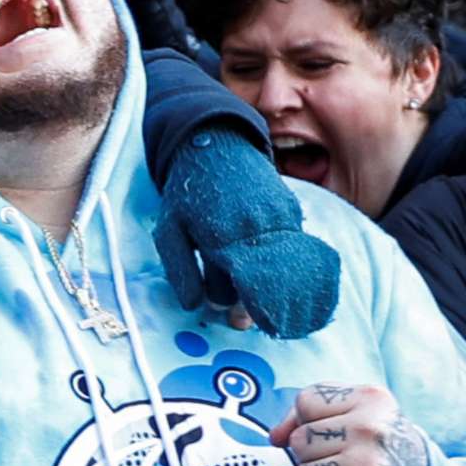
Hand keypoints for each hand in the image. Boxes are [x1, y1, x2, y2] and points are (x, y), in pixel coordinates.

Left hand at [153, 127, 341, 337]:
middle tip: (241, 320)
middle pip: (258, 290)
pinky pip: (296, 255)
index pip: (225, 293)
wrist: (217, 145)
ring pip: (283, 275)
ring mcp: (277, 222)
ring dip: (276, 294)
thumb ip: (179, 269)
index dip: (221, 307)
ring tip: (270, 309)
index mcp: (217, 238)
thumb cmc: (188, 194)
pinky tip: (282, 279)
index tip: (220, 311)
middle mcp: (251, 231)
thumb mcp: (169, 229)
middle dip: (250, 309)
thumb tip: (194, 306)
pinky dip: (290, 271)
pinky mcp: (292, 214)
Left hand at [268, 385, 431, 465]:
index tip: (330, 432)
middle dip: (313, 456)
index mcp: (372, 400)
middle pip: (300, 440)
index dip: (308, 420)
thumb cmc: (389, 453)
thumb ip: (315, 414)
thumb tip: (276, 436)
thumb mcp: (364, 416)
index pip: (306, 401)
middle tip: (344, 462)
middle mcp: (370, 431)